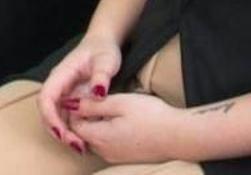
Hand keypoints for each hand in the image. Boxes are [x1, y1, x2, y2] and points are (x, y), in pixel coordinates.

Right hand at [37, 32, 120, 152]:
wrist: (104, 44)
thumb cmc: (103, 50)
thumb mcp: (106, 61)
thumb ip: (102, 76)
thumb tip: (98, 93)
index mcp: (61, 74)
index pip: (46, 98)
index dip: (50, 117)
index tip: (62, 132)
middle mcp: (59, 86)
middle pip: (48, 112)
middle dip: (58, 131)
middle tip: (76, 145)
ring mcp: (64, 94)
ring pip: (56, 118)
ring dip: (65, 134)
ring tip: (81, 147)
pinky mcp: (72, 101)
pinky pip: (67, 118)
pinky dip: (73, 130)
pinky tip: (85, 139)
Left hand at [71, 92, 189, 164]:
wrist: (179, 136)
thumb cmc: (152, 116)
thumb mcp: (120, 103)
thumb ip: (93, 104)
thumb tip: (71, 104)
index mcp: (99, 138)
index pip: (74, 124)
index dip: (77, 107)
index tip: (87, 93)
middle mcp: (104, 152)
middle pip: (84, 133)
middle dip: (86, 116)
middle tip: (101, 98)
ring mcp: (115, 157)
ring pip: (96, 138)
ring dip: (98, 124)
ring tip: (113, 107)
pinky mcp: (126, 157)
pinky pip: (109, 144)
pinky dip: (109, 131)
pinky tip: (123, 120)